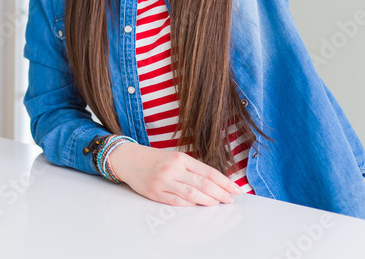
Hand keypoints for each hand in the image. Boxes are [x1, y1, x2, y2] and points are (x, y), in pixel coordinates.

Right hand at [106, 142, 243, 205]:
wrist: (128, 159)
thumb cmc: (154, 159)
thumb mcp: (175, 157)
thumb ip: (193, 169)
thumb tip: (215, 184)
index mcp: (180, 158)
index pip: (208, 172)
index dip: (225, 182)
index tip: (236, 190)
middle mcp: (173, 169)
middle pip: (203, 184)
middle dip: (221, 193)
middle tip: (230, 200)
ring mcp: (163, 181)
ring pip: (192, 194)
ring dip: (208, 201)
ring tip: (217, 203)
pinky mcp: (155, 192)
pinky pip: (176, 201)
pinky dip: (189, 205)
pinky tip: (197, 205)